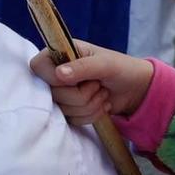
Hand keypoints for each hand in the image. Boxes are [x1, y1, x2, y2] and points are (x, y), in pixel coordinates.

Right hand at [30, 40, 155, 126]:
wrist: (136, 89)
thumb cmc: (121, 68)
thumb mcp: (105, 64)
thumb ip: (82, 67)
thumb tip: (59, 74)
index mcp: (60, 53)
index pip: (38, 67)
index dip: (53, 78)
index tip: (73, 80)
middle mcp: (56, 73)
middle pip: (52, 93)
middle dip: (81, 94)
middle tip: (97, 85)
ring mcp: (62, 93)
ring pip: (63, 109)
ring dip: (89, 105)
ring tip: (102, 93)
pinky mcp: (70, 110)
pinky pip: (72, 120)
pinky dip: (90, 115)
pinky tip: (100, 105)